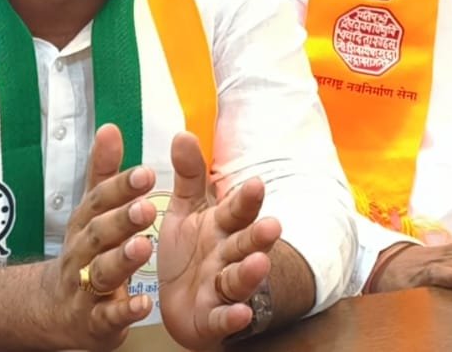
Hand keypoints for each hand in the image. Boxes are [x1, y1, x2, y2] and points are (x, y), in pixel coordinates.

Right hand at [38, 123, 157, 350]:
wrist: (53, 310)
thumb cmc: (83, 254)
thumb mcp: (91, 212)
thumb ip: (103, 173)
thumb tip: (110, 128)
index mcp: (86, 224)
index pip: (99, 201)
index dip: (120, 187)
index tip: (144, 172)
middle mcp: (82, 253)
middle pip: (98, 234)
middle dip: (120, 220)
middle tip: (146, 207)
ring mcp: (85, 289)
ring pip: (101, 272)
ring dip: (121, 260)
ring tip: (143, 246)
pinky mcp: (95, 322)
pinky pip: (108, 316)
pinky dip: (124, 310)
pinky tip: (143, 303)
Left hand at [157, 132, 281, 347]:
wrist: (179, 301)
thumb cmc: (190, 251)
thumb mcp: (186, 209)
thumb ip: (188, 175)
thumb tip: (183, 133)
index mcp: (222, 227)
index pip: (236, 210)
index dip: (246, 199)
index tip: (255, 184)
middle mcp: (228, 255)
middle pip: (245, 243)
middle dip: (258, 236)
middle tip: (272, 225)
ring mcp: (223, 287)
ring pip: (239, 279)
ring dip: (250, 272)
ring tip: (259, 264)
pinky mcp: (213, 317)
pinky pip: (224, 317)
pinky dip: (232, 316)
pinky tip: (241, 312)